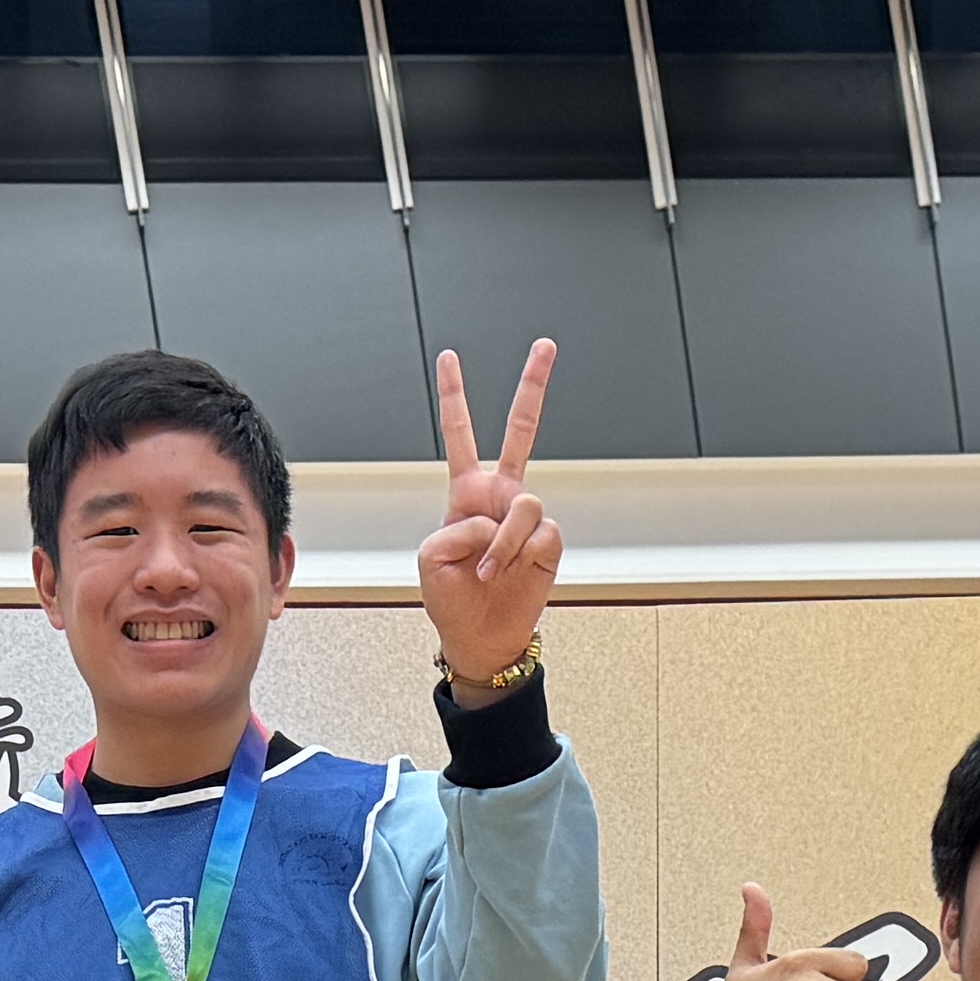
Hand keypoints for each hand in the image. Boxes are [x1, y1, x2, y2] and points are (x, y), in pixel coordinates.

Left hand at [417, 340, 562, 688]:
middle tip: (545, 346)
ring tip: (487, 570)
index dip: (454, 397)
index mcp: (466, 491)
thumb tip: (497, 520)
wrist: (481, 634)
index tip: (449, 357)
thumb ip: (457, 529)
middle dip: (533, 386)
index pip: (459, 434)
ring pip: (524, 504)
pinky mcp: (548, 540)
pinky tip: (506, 573)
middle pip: (520, 430)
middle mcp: (500, 495)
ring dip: (501, 542)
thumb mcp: (431, 559)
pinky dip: (515, 556)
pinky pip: (537, 534)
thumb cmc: (452, 597)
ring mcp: (526, 516)